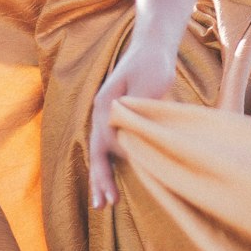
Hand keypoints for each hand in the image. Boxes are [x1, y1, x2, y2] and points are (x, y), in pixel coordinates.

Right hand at [89, 34, 177, 209]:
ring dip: (103, 176)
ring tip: (105, 202)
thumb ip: (138, 109)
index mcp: (105, 105)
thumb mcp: (149, 84)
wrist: (153, 46)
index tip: (126, 176)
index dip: (115, 162)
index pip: (106, 141)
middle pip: (97, 152)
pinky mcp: (120, 117)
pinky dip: (111, 164)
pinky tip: (114, 179)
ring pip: (102, 151)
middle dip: (100, 179)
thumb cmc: (153, 63)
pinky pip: (111, 145)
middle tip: (104, 205)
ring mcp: (109, 115)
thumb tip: (130, 135)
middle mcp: (102, 112)